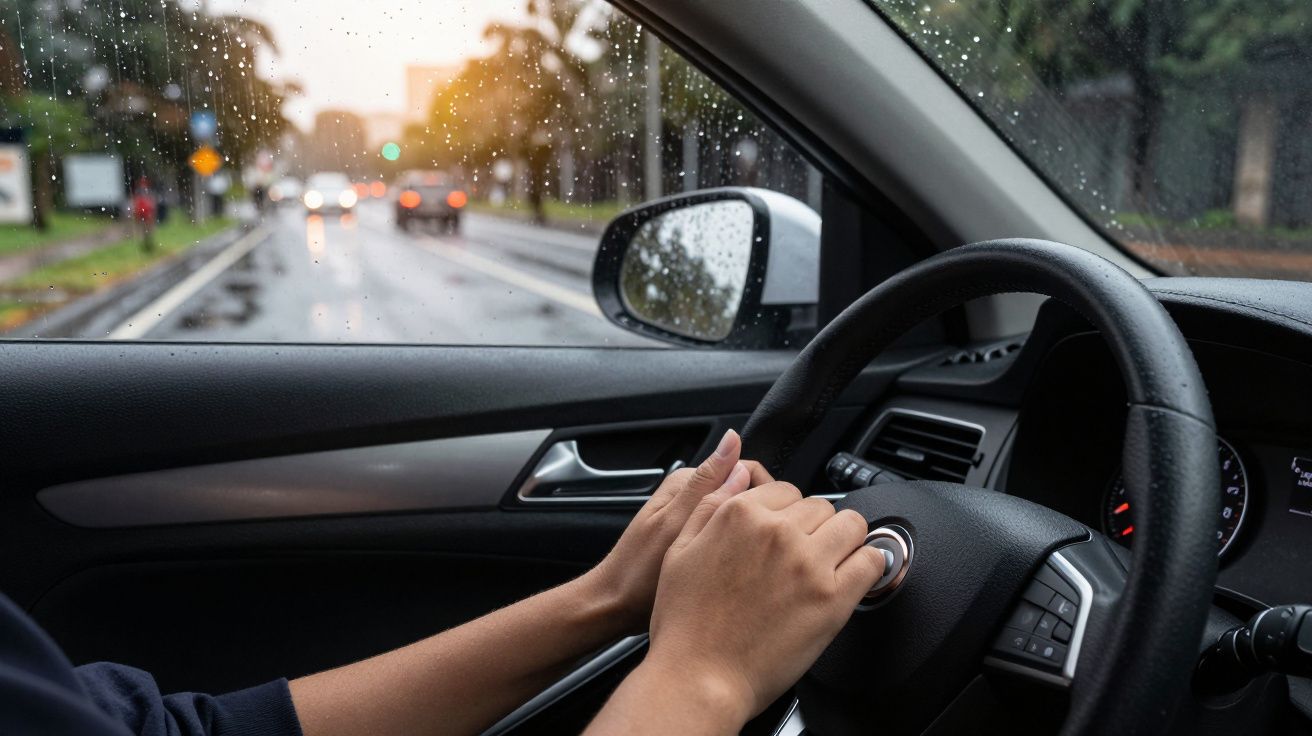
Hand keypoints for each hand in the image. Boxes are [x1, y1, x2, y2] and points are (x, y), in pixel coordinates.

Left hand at [585, 429, 772, 633]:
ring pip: (737, 517)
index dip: (764, 493)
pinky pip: (726, 535)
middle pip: (743, 493)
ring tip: (749, 560)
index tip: (772, 523)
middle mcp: (690, 496)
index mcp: (687, 482)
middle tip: (761, 548)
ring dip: (747, 532)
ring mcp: (692, 518)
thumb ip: (707, 484)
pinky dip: (735, 546)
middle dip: (757, 515)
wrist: (615, 607)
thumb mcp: (676, 523)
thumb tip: (732, 440)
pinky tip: (734, 567)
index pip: (744, 469)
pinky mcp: (693, 540)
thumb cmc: (639, 572)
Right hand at [641, 482, 883, 724]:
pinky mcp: (832, 598)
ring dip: (844, 540)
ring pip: (852, 525)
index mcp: (740, 514)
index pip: (787, 490)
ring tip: (830, 563)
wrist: (699, 677)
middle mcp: (777, 532)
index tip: (785, 532)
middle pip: (820, 507)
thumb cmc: (685, 623)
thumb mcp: (680, 550)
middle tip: (801, 555)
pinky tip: (853, 577)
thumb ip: (710, 503)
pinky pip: (871, 561)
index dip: (786, 513)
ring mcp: (808, 563)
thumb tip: (737, 469)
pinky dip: (867, 565)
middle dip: (813, 527)